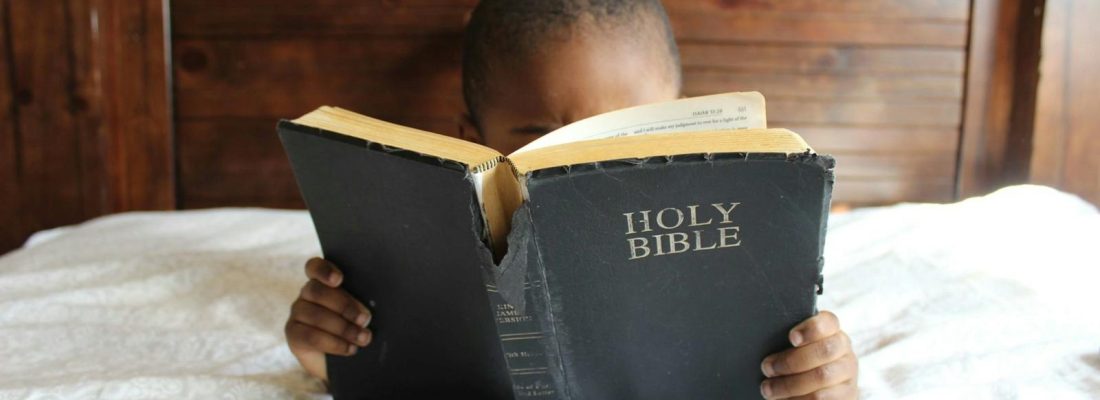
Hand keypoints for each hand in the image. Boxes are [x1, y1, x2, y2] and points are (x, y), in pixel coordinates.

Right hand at [285, 257, 372, 381]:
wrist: (343, 360)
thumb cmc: (357, 328)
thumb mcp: (361, 313)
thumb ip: (362, 303)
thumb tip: (369, 308)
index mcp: (323, 281)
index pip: (315, 267)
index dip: (324, 271)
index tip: (339, 280)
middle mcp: (307, 294)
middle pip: (317, 291)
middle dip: (344, 305)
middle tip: (365, 319)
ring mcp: (298, 313)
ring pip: (315, 315)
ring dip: (343, 328)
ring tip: (363, 338)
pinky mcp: (294, 334)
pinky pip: (311, 336)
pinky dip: (334, 343)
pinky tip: (350, 348)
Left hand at [759, 311, 857, 398]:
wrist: (821, 389)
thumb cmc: (799, 362)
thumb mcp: (797, 348)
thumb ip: (789, 342)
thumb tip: (763, 340)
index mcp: (832, 332)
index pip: (828, 322)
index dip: (811, 329)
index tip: (791, 338)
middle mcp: (844, 351)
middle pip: (824, 350)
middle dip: (791, 361)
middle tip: (767, 368)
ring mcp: (848, 375)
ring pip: (822, 377)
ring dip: (790, 384)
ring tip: (768, 389)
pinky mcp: (848, 395)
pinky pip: (823, 399)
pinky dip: (799, 399)